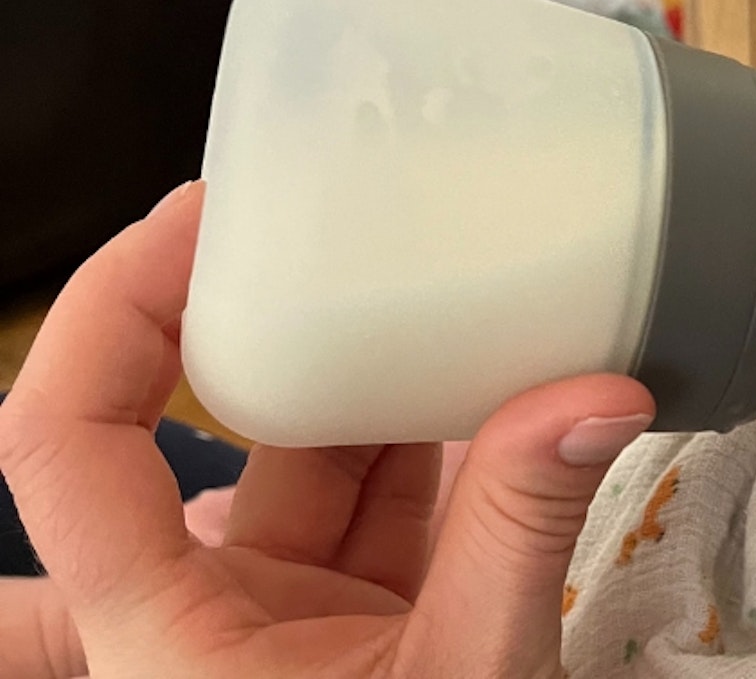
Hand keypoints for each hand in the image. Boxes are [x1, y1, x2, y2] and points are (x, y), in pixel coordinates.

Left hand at [0, 182, 654, 678]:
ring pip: (314, 452)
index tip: (198, 217)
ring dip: (385, 376)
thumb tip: (596, 398)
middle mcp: (202, 611)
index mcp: (164, 637)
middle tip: (337, 221)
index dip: (105, 312)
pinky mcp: (361, 611)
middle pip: (200, 425)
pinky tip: (500, 378)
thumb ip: (519, 536)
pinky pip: (388, 493)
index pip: (61, 443)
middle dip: (275, 322)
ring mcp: (283, 609)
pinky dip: (444, 436)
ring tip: (453, 287)